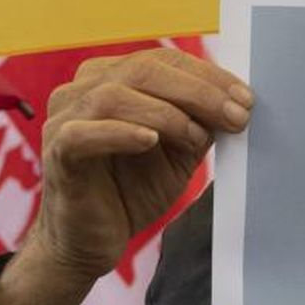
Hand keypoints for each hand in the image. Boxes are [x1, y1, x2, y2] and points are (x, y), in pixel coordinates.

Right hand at [0, 48, 253, 304]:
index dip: (207, 76)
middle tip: (237, 115)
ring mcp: (64, 118)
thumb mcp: (175, 155)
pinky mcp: (58, 153)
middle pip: (143, 69)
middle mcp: (82, 90)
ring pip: (114, 95)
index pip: (161, 61)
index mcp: (110, 79)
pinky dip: (121, 133)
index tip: (246, 100)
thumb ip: (198, 126)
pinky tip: (150, 141)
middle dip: (198, 92)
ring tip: (198, 137)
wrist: (91, 243)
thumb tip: (235, 105)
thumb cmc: (129, 193)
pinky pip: (85, 133)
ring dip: (166, 113)